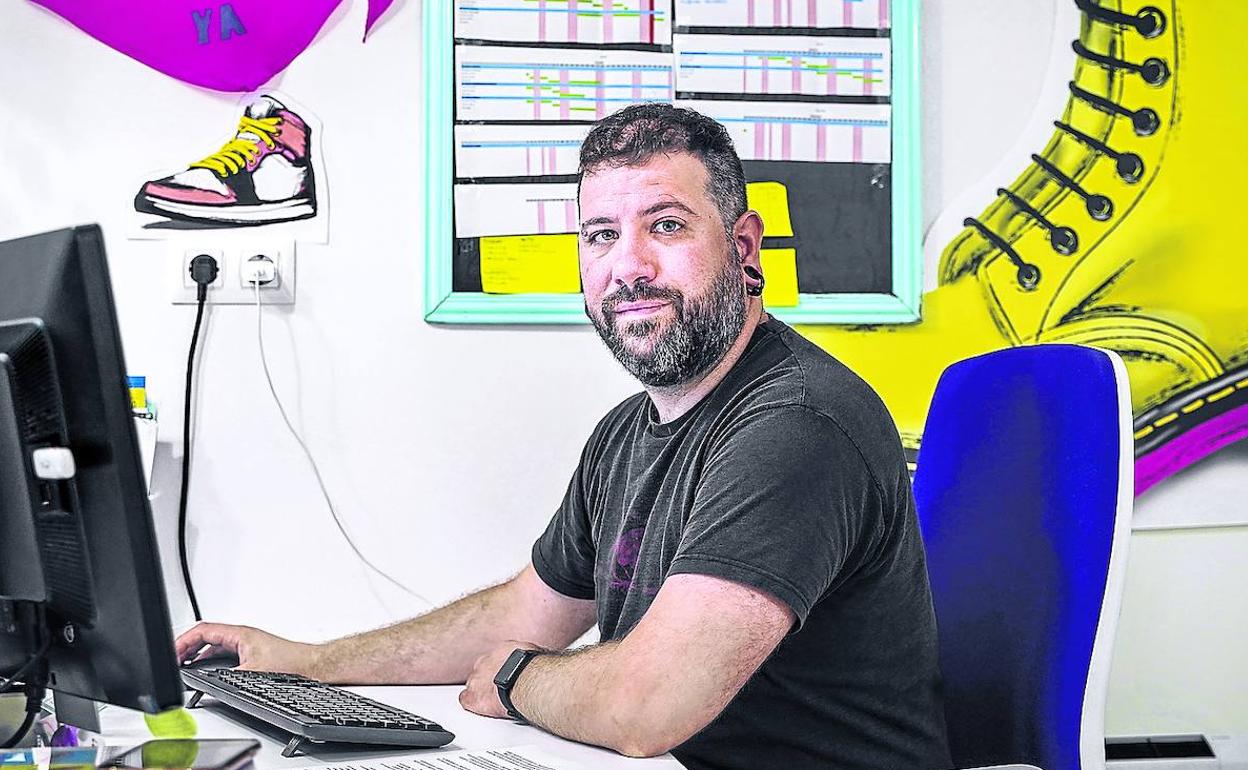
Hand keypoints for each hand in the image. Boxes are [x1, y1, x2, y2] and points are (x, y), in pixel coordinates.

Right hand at [174, 622, 320, 676]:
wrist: (312, 667)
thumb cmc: (291, 663)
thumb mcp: (252, 672)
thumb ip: (227, 677)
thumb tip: (207, 683)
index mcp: (240, 634)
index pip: (204, 630)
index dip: (184, 640)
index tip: (172, 651)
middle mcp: (242, 637)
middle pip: (206, 636)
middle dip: (186, 647)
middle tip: (173, 660)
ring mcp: (246, 645)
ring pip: (214, 646)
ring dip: (198, 654)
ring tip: (184, 666)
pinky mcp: (251, 655)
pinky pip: (223, 654)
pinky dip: (209, 661)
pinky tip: (205, 673)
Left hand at [458, 640, 543, 718]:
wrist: (525, 680)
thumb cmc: (535, 670)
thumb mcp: (535, 656)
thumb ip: (530, 659)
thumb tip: (539, 663)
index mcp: (503, 650)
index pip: (497, 659)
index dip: (500, 669)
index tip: (506, 675)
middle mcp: (486, 661)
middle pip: (482, 671)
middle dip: (489, 680)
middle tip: (499, 689)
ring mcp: (477, 679)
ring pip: (473, 685)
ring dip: (481, 692)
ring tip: (492, 700)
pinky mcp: (472, 696)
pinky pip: (465, 700)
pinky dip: (471, 704)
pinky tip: (480, 708)